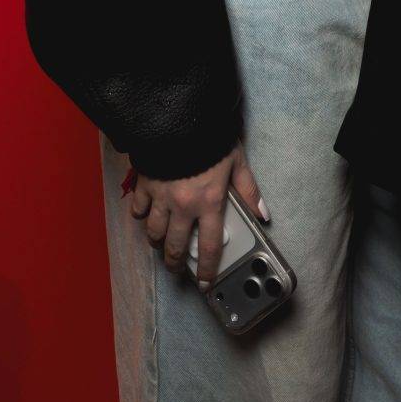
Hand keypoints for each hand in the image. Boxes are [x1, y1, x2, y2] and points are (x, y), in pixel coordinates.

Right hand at [128, 142, 268, 291]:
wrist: (180, 118)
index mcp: (209, 202)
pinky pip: (137, 209)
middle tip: (177, 269)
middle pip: (175, 247)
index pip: (209, 246)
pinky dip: (140, 215)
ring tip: (161, 244)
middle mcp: (183, 206)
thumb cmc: (212, 139)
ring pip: (154, 232)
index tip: (205, 283)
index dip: (208, 270)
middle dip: (175, 263)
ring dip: (158, 242)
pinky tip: (145, 215)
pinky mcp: (144, 186)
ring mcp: (161, 198)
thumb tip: (263, 215)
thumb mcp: (237, 161)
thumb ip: (249, 190)